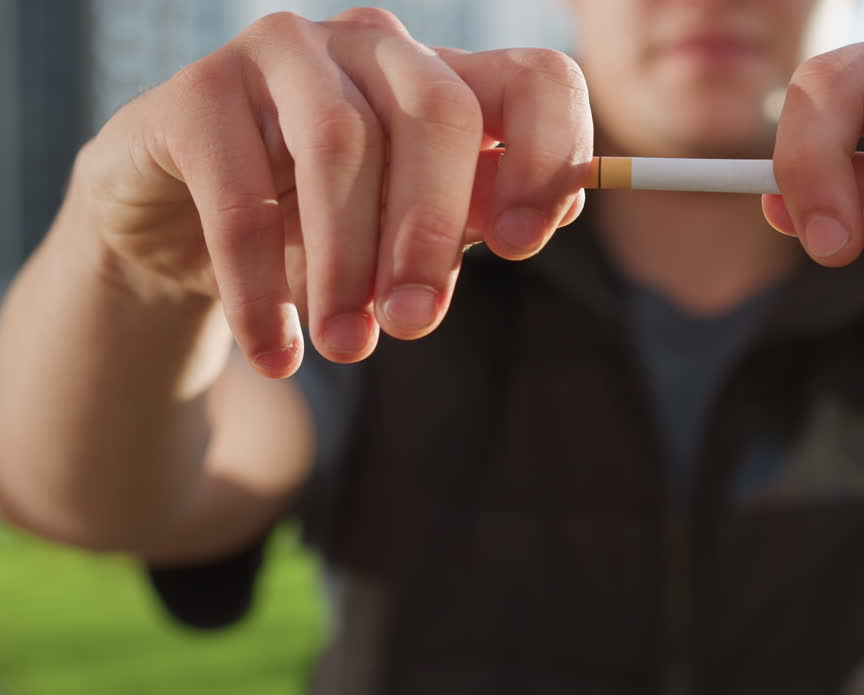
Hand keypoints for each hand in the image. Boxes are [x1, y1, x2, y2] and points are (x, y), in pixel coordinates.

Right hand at [77, 8, 591, 375]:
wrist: (184, 230)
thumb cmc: (322, 231)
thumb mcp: (409, 232)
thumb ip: (472, 219)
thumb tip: (550, 213)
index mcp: (446, 77)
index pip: (537, 79)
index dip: (546, 155)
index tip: (518, 246)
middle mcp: (374, 45)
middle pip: (438, 110)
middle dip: (432, 230)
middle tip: (413, 323)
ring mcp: (284, 54)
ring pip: (341, 142)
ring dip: (347, 263)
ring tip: (345, 346)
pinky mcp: (197, 93)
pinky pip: (240, 194)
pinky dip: (260, 287)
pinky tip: (275, 351)